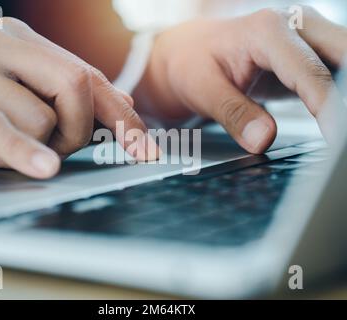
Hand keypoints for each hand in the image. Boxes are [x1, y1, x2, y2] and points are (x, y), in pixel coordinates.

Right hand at [0, 18, 156, 178]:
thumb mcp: (27, 103)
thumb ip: (72, 100)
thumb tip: (127, 106)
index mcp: (16, 39)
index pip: (87, 75)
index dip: (122, 115)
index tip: (146, 150)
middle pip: (74, 84)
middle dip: (79, 131)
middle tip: (58, 152)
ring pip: (40, 116)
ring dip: (37, 149)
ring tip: (7, 155)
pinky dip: (23, 151)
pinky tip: (43, 168)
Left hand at [140, 6, 345, 152]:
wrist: (189, 51)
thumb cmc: (192, 63)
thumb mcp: (203, 89)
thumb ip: (233, 113)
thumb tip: (263, 140)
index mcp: (267, 31)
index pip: (311, 73)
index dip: (328, 109)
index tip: (336, 139)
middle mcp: (293, 25)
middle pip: (344, 56)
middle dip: (346, 95)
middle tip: (341, 135)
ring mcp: (303, 37)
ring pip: (344, 61)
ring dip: (344, 94)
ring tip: (338, 128)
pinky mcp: (305, 54)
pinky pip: (335, 70)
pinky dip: (339, 94)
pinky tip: (335, 119)